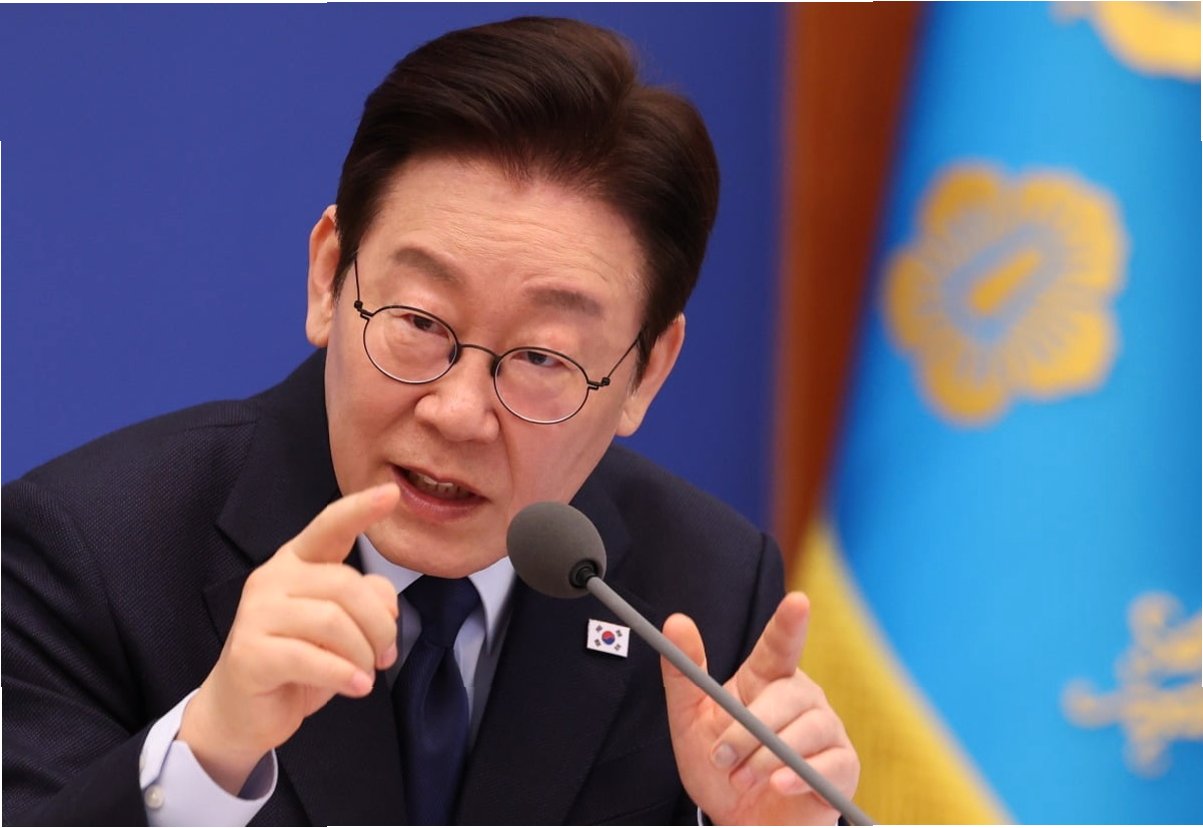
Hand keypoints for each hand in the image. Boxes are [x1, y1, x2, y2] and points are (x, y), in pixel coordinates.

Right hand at [179, 483, 401, 792]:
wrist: (242, 712)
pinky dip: (344, 675)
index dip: (361, 509)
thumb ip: (367, 600)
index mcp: (297, 562)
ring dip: (363, 654)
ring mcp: (256, 614)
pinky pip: (312, 657)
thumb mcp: (342, 626)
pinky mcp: (250, 654)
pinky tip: (356, 686)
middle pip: (347, 586)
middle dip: (379, 625)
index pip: (330, 526)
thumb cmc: (299, 661)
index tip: (392, 493)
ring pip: (333, 621)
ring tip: (366, 674)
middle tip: (384, 655)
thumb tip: (386, 606)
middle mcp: (272, 578)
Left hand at [661, 592, 858, 824]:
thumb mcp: (689, 720)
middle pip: (785, 696)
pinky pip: (830, 763)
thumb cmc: (718, 766)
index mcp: (767, 678)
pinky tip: (778, 784)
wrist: (736, 820)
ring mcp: (826, 730)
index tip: (798, 601)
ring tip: (743, 777)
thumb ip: (684, 672)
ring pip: (807, 729)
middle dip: (748, 729)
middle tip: (722, 757)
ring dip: (766, 757)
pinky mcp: (842, 766)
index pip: (780, 644)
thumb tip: (675, 621)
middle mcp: (802, 697)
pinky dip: (799, 775)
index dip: (790, 623)